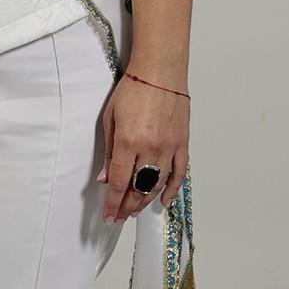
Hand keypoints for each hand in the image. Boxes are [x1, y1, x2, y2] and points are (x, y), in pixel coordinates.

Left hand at [97, 71, 188, 222]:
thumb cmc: (133, 89)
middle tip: (120, 217)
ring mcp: (169, 147)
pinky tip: (164, 201)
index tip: (109, 216)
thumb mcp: (111, 118)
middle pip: (139, 188)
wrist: (160, 71)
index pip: (119, 182)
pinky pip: (179, 172)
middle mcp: (150, 148)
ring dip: (145, 201)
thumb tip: (106, 178)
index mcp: (128, 142)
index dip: (113, 203)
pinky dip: (172, 189)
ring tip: (135, 211)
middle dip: (127, 207)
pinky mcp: (182, 143)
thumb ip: (109, 152)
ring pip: (158, 184)